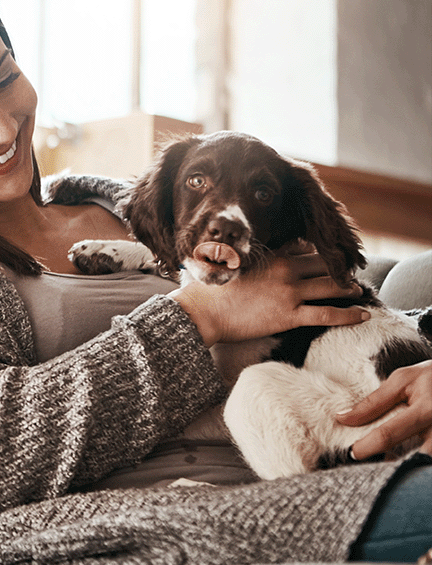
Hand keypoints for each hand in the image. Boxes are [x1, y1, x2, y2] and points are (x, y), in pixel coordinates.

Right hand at [168, 252, 366, 345]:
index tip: (331, 256)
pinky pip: (327, 314)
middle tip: (349, 273)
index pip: (307, 249)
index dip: (322, 253)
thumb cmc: (211, 289)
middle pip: (325, 266)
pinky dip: (349, 315)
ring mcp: (289, 293)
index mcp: (272, 257)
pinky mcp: (289, 316)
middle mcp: (286, 271)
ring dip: (348, 288)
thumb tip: (255, 250)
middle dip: (340, 269)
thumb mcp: (232, 263)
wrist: (202, 312)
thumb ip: (251, 256)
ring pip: (331, 287)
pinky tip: (363, 315)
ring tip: (357, 290)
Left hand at [337, 360, 431, 458]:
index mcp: (426, 410)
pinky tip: (405, 453)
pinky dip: (414, 458)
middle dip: (388, 461)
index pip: (389, 435)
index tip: (352, 453)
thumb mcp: (403, 380)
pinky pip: (426, 459)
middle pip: (408, 457)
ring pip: (419, 461)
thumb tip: (342, 418)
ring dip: (403, 461)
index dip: (366, 447)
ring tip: (387, 456)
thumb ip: (374, 401)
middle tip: (370, 459)